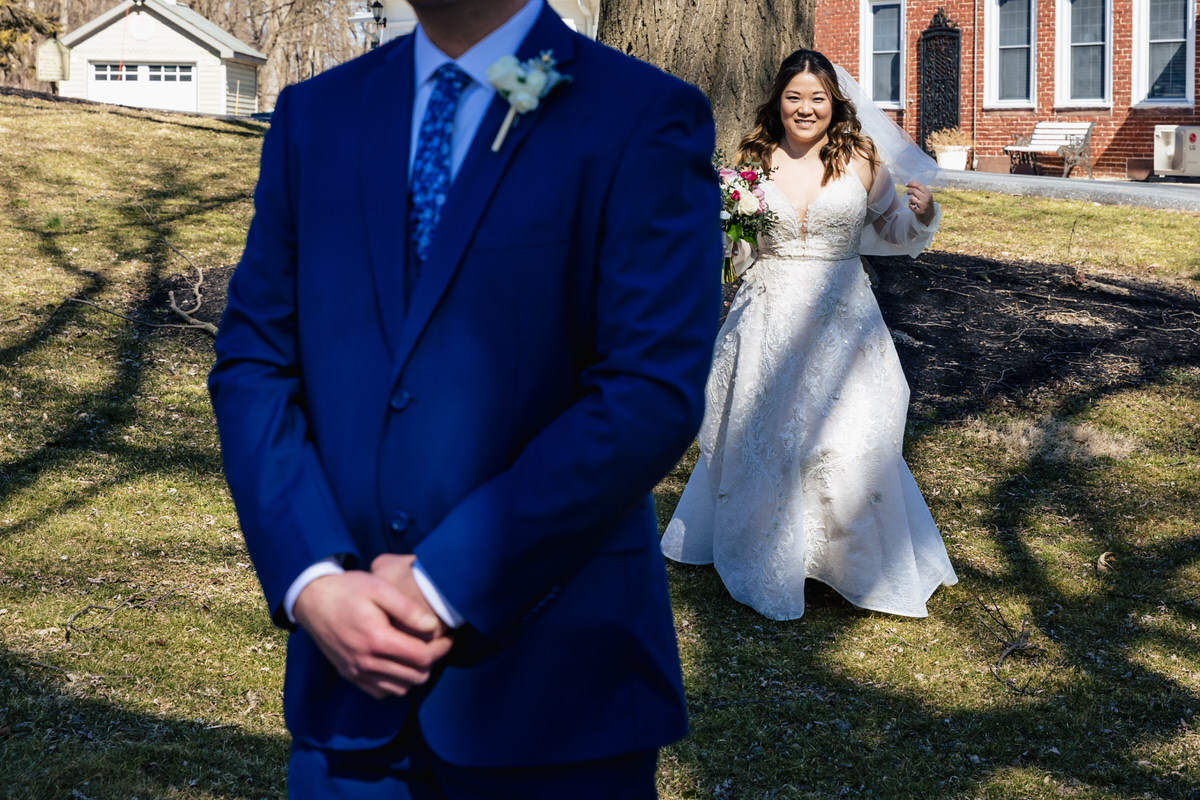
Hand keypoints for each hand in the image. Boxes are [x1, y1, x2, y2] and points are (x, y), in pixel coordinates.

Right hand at [292, 569, 452, 699]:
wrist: (312, 599)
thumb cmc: (349, 589)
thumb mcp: (380, 588)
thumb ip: (408, 609)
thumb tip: (432, 627)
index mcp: (377, 640)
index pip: (422, 658)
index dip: (441, 649)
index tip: (448, 637)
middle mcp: (365, 662)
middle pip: (415, 677)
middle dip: (432, 662)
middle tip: (436, 644)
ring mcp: (355, 672)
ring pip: (400, 689)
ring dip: (415, 675)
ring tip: (419, 654)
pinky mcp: (349, 676)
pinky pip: (381, 692)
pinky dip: (395, 684)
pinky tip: (399, 664)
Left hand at [905, 181, 935, 225]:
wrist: (929, 215)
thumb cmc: (925, 203)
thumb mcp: (925, 195)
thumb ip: (919, 189)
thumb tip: (909, 183)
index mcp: (928, 193)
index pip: (919, 185)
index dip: (911, 183)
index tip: (906, 184)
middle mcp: (926, 199)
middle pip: (914, 191)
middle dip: (909, 191)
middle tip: (908, 193)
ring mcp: (923, 206)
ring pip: (911, 198)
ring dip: (910, 200)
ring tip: (913, 202)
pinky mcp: (919, 212)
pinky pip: (910, 206)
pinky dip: (910, 205)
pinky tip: (914, 207)